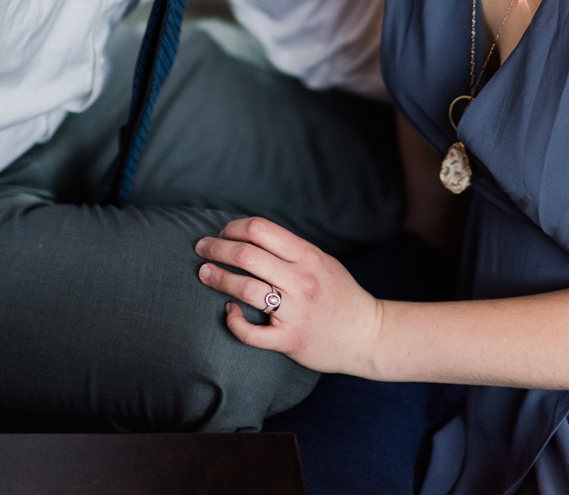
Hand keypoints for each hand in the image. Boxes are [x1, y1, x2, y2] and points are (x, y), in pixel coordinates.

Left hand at [195, 217, 383, 374]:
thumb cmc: (340, 294)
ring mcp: (295, 311)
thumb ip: (291, 249)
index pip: (261, 229)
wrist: (367, 334)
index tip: (222, 232)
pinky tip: (228, 312)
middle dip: (217, 248)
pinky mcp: (290, 339)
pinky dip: (234, 320)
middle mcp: (300, 280)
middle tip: (201, 248)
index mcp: (307, 256)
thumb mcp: (321, 261)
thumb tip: (251, 236)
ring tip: (204, 273)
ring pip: (245, 289)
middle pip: (247, 255)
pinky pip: (251, 332)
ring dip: (218, 279)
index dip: (234, 228)